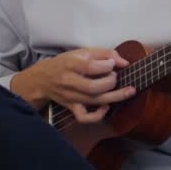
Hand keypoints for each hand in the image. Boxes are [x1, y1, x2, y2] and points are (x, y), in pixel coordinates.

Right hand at [11, 48, 135, 123]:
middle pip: (93, 87)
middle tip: (115, 76)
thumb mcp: (83, 52)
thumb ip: (105, 54)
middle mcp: (69, 82)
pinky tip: (107, 106)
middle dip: (111, 82)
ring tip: (127, 90)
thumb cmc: (66, 63)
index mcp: (71, 64)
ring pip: (93, 101)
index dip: (107, 65)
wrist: (43, 78)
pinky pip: (84, 117)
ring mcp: (70, 97)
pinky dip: (98, 115)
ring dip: (114, 96)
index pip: (90, 67)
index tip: (112, 63)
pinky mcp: (71, 107)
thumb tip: (125, 62)